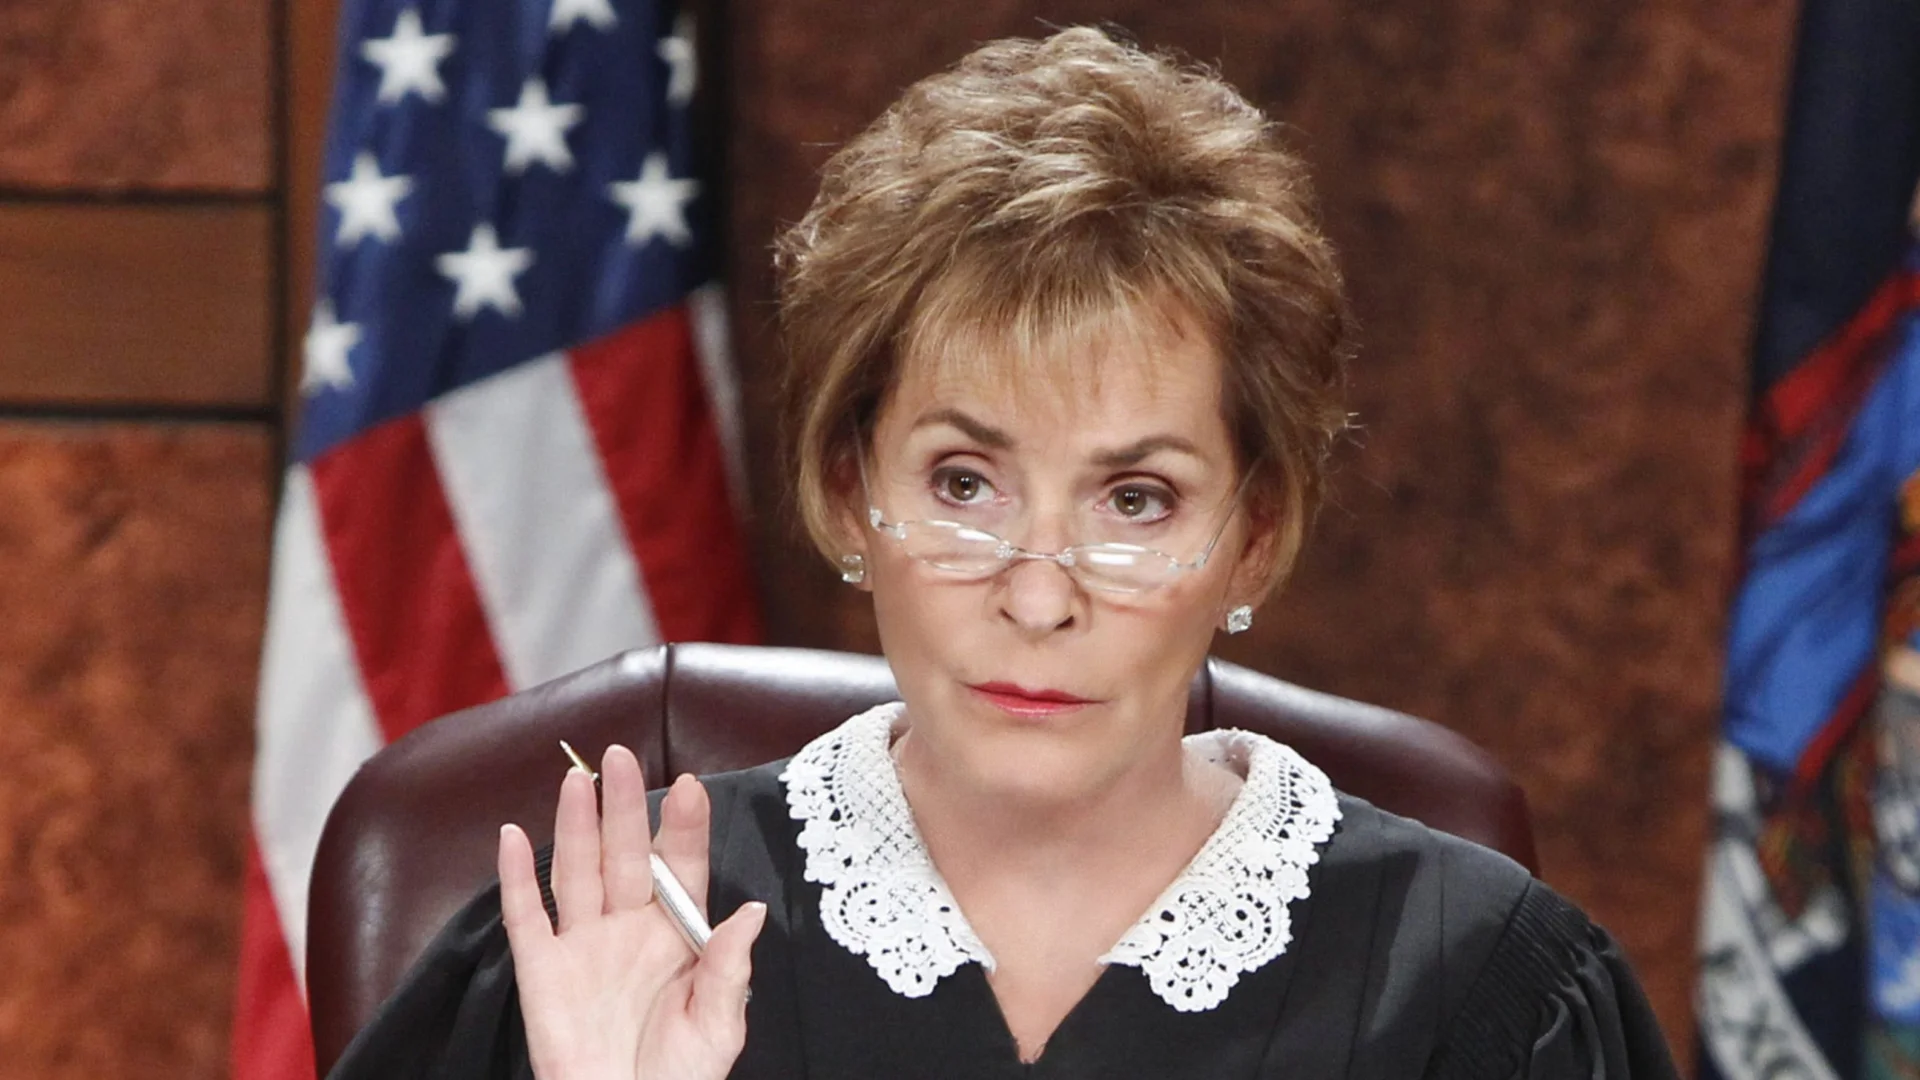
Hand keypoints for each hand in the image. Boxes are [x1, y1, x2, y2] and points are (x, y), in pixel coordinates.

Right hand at [498, 746, 767, 1079]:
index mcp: (676, 938)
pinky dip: (514, 877)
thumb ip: (729, 970)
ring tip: (576, 781)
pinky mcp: (542, 973)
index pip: (681, 869)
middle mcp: (628, 930)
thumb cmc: (678, 1078)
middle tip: (621, 757)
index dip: (683, 829)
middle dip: (624, 807)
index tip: (691, 788)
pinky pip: (526, 917)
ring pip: (576, 872)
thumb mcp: (718, 1028)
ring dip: (575, 826)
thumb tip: (750, 913)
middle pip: (624, 856)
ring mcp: (582, 947)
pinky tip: (512, 836)